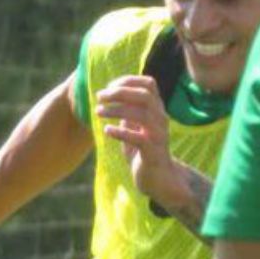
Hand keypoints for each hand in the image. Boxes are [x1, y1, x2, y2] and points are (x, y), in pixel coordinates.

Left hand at [96, 76, 187, 208]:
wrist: (158, 177)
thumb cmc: (142, 151)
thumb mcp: (134, 127)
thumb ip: (128, 111)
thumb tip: (111, 94)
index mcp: (157, 110)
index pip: (149, 84)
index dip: (128, 81)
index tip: (108, 87)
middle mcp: (161, 118)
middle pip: (145, 95)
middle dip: (120, 92)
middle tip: (99, 97)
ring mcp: (159, 134)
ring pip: (141, 114)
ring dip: (116, 110)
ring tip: (98, 112)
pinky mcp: (153, 151)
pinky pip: (138, 138)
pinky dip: (121, 132)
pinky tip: (107, 130)